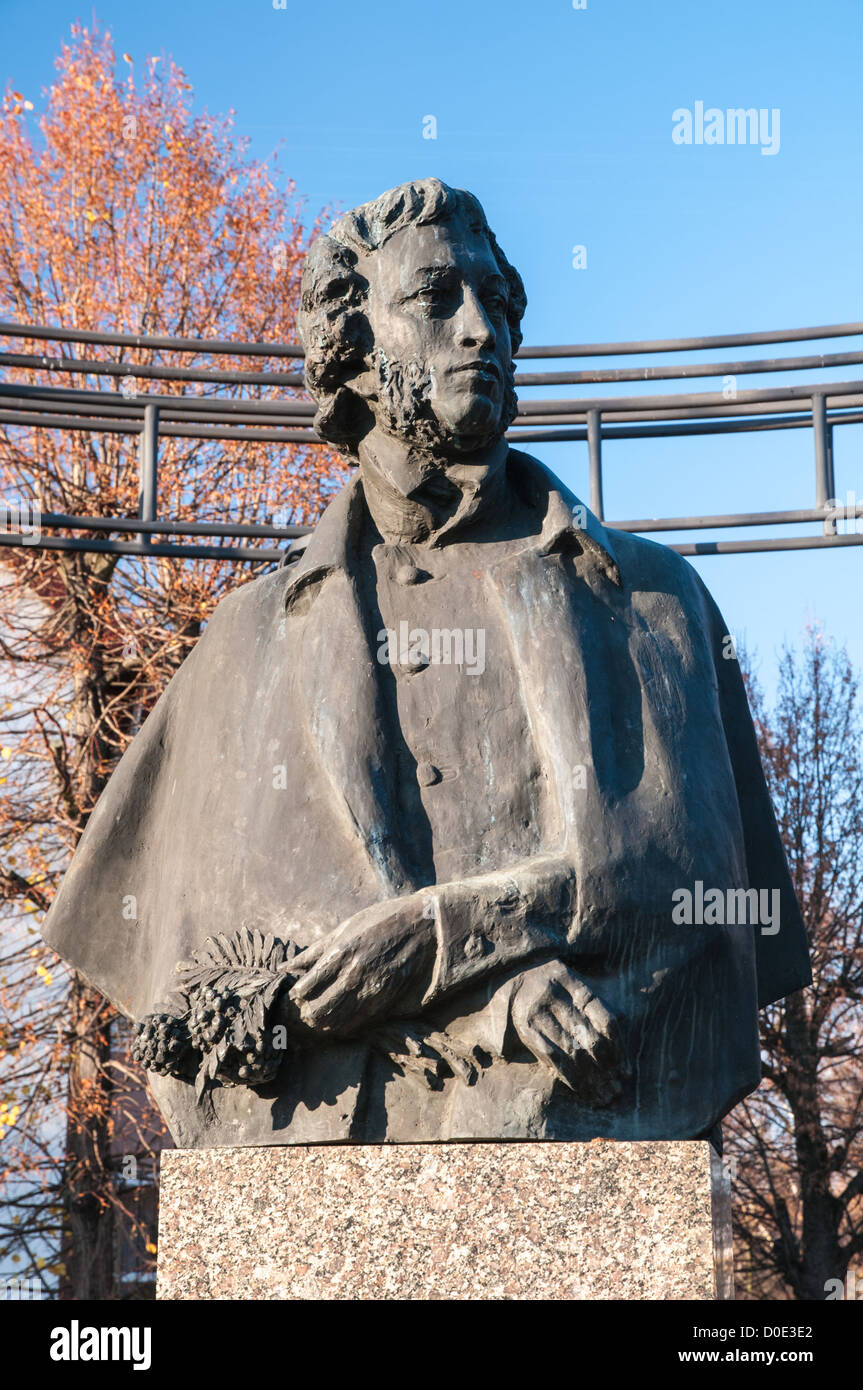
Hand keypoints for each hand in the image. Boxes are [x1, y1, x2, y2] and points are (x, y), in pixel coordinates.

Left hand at [288, 895, 435, 1036]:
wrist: (422, 925)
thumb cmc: (379, 922)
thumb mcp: (344, 928)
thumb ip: (314, 951)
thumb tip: (285, 968)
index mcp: (340, 953)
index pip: (306, 988)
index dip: (298, 995)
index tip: (299, 993)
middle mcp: (354, 974)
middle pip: (319, 1011)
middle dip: (308, 1013)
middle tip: (308, 1009)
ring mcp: (372, 989)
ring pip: (338, 1022)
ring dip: (326, 1023)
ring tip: (324, 1016)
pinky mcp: (387, 999)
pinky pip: (359, 1023)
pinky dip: (347, 1026)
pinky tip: (343, 1019)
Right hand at [509, 959, 627, 1106]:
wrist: (508, 971)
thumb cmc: (547, 981)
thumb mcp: (571, 983)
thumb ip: (591, 1007)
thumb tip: (616, 1048)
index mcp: (575, 985)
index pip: (606, 1021)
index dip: (619, 1050)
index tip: (625, 1072)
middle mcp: (557, 997)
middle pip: (591, 1040)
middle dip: (607, 1070)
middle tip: (616, 1090)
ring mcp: (539, 1013)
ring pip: (572, 1052)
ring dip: (590, 1079)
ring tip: (603, 1096)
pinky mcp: (525, 1027)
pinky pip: (552, 1057)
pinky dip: (569, 1076)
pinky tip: (580, 1089)